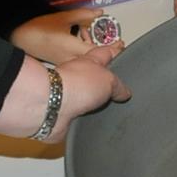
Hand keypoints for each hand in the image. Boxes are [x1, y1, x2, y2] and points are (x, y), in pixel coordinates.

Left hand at [0, 48, 130, 140]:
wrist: (51, 106)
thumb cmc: (76, 84)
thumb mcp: (110, 80)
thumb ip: (120, 86)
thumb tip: (124, 92)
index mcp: (90, 62)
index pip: (106, 53)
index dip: (116, 53)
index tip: (123, 53)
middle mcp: (79, 77)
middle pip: (96, 77)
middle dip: (107, 84)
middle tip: (120, 89)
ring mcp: (70, 96)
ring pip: (88, 99)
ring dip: (96, 105)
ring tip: (110, 110)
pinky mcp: (65, 114)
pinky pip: (80, 117)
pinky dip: (87, 121)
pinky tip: (95, 123)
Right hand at [10, 8, 106, 64]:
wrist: (16, 39)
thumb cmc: (38, 29)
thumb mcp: (62, 19)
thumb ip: (83, 16)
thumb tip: (99, 14)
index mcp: (75, 50)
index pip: (101, 53)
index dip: (113, 49)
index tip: (121, 43)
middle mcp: (72, 61)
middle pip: (95, 57)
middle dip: (102, 45)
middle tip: (106, 33)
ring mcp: (65, 64)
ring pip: (86, 57)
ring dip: (90, 45)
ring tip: (86, 29)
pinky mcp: (59, 63)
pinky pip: (77, 57)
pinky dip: (82, 47)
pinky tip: (77, 36)